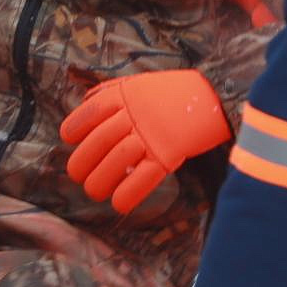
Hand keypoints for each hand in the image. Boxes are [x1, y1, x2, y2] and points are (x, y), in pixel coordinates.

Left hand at [61, 70, 230, 213]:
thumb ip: (115, 90)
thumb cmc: (177, 92)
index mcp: (126, 94)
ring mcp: (151, 134)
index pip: (90, 112)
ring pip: (115, 162)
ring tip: (96, 192)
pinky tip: (118, 204)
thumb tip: (88, 101)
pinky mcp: (169, 154)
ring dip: (99, 182)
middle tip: (78, 176)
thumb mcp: (142, 82)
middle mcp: (135, 114)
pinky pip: (143, 178)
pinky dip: (127, 195)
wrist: (217, 96)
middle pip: (98, 142)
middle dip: (81, 163)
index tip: (70, 140)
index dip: (74, 129)